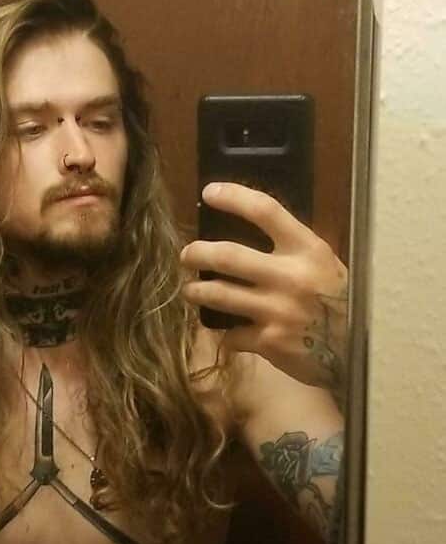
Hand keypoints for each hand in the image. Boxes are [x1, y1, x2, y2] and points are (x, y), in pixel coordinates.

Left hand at [180, 182, 347, 394]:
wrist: (356, 352)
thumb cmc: (339, 304)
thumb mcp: (324, 266)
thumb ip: (292, 251)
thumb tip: (246, 233)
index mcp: (308, 250)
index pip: (266, 211)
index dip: (234, 198)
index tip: (210, 192)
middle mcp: (290, 276)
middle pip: (228, 255)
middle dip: (197, 253)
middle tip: (187, 255)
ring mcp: (277, 311)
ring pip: (219, 295)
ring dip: (197, 292)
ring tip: (191, 292)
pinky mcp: (268, 341)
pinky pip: (231, 334)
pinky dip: (226, 333)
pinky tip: (229, 332)